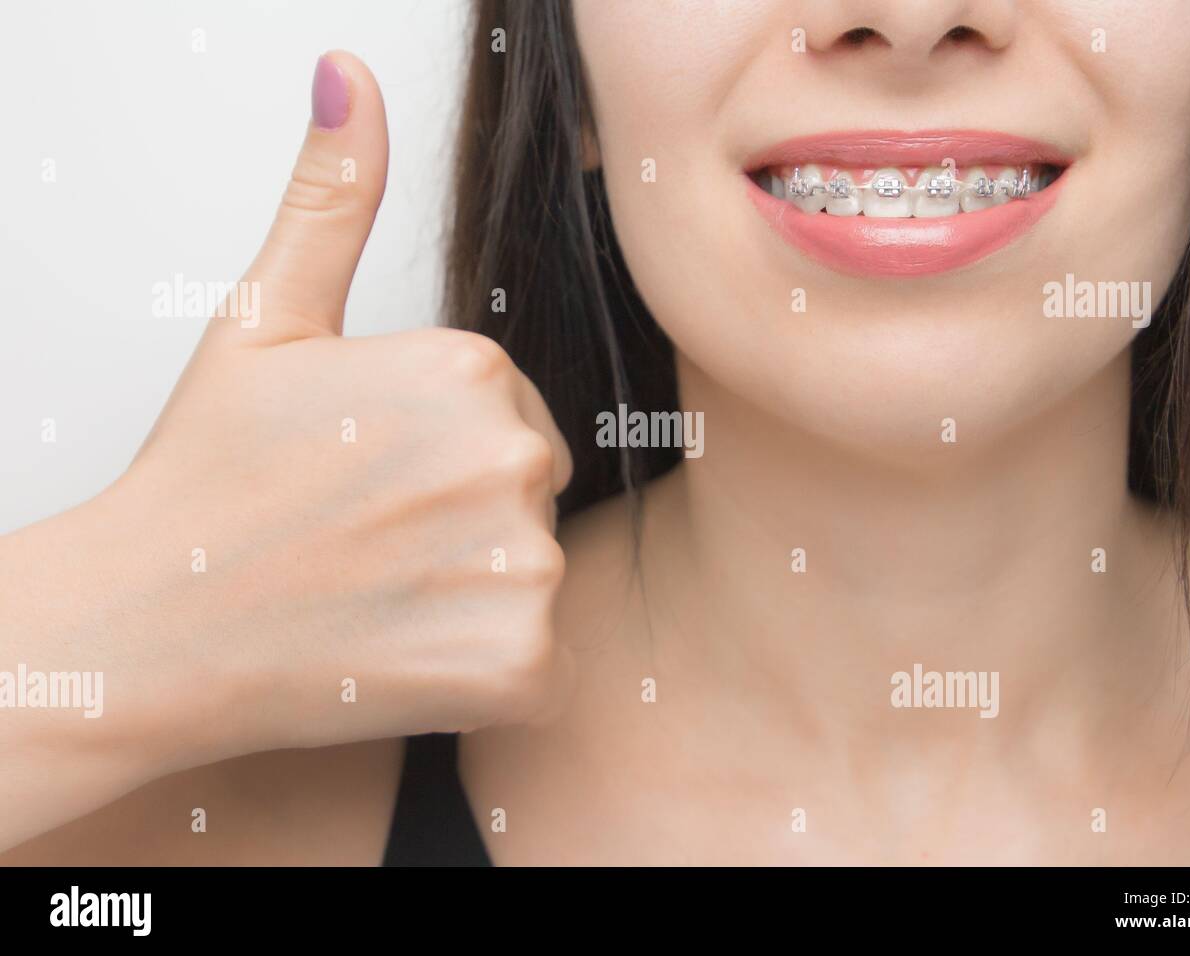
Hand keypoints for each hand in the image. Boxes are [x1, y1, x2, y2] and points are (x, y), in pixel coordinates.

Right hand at [106, 52, 575, 761]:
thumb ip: (331, 201)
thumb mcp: (265, 321)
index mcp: (469, 367)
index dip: (432, 457)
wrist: (147, 629)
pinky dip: (480, 676)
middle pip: (528, 492)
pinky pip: (536, 668)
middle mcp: (510, 457)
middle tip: (364, 543)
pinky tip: (399, 658)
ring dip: (469, 600)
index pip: (508, 415)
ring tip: (374, 600)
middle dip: (463, 521)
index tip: (362, 481)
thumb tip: (349, 78)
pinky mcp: (517, 666)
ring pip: (533, 579)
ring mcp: (519, 567)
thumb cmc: (206, 478)